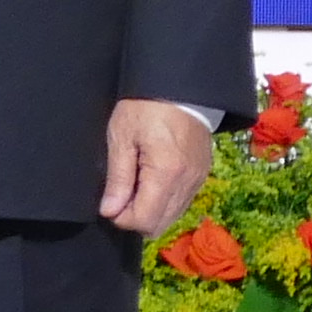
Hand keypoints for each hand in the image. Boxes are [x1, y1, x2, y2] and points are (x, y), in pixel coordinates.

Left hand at [102, 98, 216, 235]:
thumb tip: (109, 211)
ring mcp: (198, 180)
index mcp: (166, 174)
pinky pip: (181, 202)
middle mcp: (187, 182)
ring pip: (172, 217)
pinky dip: (164, 201)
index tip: (109, 203)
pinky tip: (150, 181)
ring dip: (150, 210)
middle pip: (160, 225)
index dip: (121, 217)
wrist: (179, 86)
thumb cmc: (145, 106)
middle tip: (120, 195)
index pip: (144, 220)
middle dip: (135, 218)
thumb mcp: (122, 137)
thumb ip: (117, 178)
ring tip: (134, 185)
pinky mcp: (202, 174)